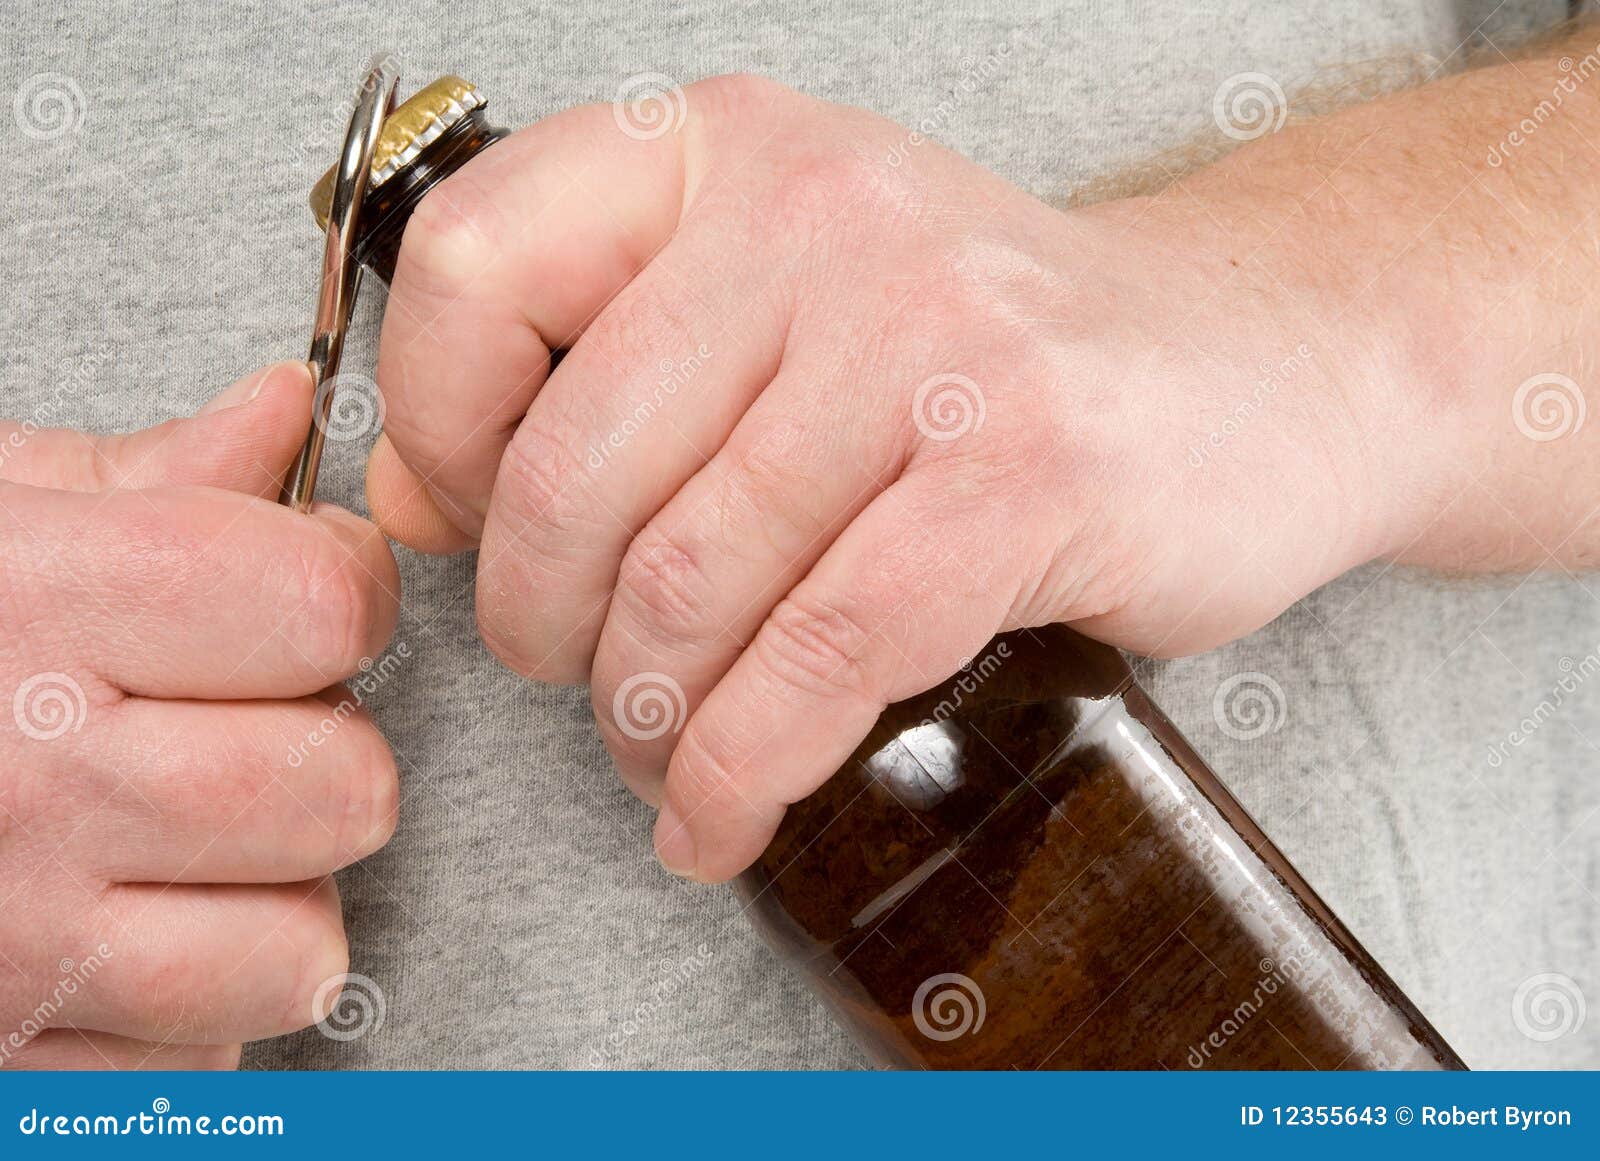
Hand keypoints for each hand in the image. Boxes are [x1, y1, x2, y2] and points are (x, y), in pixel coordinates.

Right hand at [0, 363, 400, 1068]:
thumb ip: (149, 475)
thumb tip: (284, 416)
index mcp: (25, 614)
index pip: (319, 604)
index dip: (346, 586)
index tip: (314, 591)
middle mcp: (22, 786)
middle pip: (342, 788)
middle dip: (328, 748)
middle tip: (251, 724)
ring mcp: (9, 942)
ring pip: (296, 950)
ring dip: (277, 893)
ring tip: (194, 837)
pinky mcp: (7, 1061)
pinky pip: (204, 1052)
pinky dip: (192, 999)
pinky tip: (120, 924)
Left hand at [367, 76, 1437, 879]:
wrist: (1253, 368)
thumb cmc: (992, 351)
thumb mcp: (780, 298)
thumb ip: (596, 370)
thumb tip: (415, 499)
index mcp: (729, 151)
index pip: (475, 266)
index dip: (433, 430)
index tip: (465, 522)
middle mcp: (819, 217)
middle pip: (574, 475)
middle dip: (546, 629)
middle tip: (579, 676)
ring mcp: (932, 340)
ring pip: (687, 589)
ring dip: (645, 719)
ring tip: (661, 751)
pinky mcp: (1024, 471)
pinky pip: (815, 663)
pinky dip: (740, 772)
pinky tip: (723, 810)